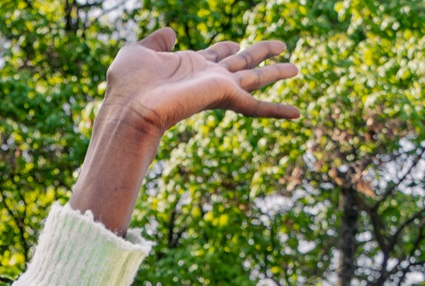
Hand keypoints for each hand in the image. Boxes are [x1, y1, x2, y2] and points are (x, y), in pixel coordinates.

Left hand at [71, 29, 299, 234]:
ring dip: (277, 72)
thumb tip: (171, 32)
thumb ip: (155, 41)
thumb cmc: (127, 86)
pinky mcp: (224, 97)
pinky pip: (257, 106)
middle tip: (283, 47)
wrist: (129, 110)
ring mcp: (217, 87)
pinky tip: (297, 113)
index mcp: (188, 66)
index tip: (234, 44)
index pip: (215, 54)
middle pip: (242, 62)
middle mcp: (206, 77)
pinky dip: (277, 110)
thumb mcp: (138, 52)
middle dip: (261, 53)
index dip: (225, 47)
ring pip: (255, 78)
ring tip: (297, 68)